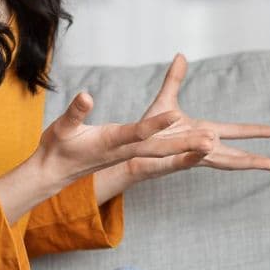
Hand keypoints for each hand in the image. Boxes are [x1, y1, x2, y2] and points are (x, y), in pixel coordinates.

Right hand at [35, 89, 218, 186]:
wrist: (56, 174)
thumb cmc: (57, 148)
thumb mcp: (62, 128)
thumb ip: (75, 113)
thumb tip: (86, 95)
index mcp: (110, 142)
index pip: (136, 133)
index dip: (155, 125)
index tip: (175, 115)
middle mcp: (125, 151)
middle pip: (160, 147)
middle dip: (185, 144)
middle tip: (210, 140)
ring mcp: (130, 155)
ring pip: (164, 152)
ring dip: (189, 149)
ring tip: (214, 141)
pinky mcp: (132, 155)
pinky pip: (162, 157)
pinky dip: (182, 154)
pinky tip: (201, 150)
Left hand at [123, 54, 269, 184]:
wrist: (126, 148)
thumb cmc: (147, 130)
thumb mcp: (164, 100)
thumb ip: (174, 79)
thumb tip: (180, 55)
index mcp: (205, 133)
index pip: (237, 132)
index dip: (258, 131)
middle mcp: (203, 148)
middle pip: (239, 156)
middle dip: (263, 161)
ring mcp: (190, 156)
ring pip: (222, 162)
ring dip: (243, 161)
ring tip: (269, 164)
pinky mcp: (172, 162)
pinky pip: (187, 160)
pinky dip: (197, 156)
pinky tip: (208, 149)